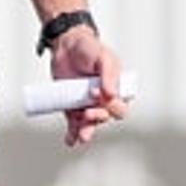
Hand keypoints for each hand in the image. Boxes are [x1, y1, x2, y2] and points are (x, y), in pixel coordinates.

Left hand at [49, 26, 126, 147]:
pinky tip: (70, 140)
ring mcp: (87, 104)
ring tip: (81, 135)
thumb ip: (109, 74)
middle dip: (97, 118)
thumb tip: (111, 93)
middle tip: (87, 111)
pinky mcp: (72, 107)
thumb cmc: (89, 48)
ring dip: (86, 131)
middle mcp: (103, 99)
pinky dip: (72, 134)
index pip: (120, 106)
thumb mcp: (104, 57)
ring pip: (90, 124)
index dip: (111, 105)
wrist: (65, 46)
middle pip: (106, 118)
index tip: (96, 92)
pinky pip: (74, 124)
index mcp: (116, 89)